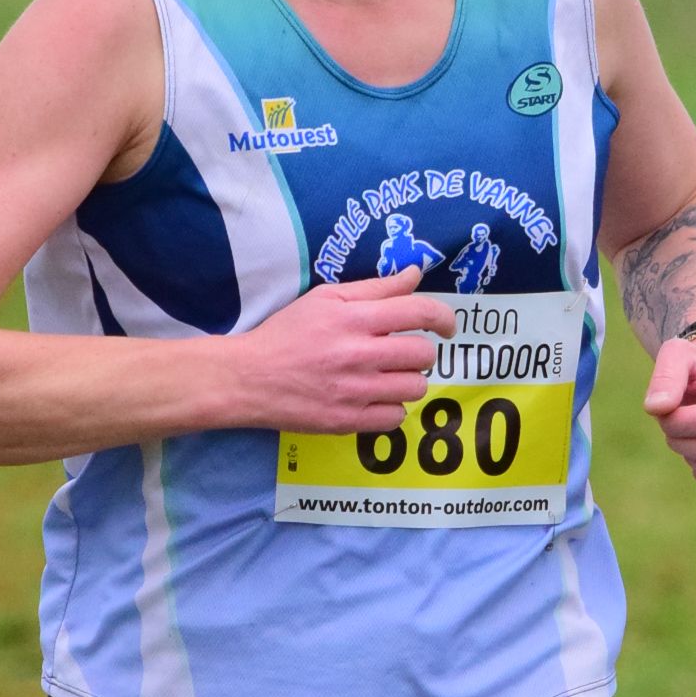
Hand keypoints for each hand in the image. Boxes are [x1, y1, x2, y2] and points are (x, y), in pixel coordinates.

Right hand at [228, 268, 454, 432]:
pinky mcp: (347, 421)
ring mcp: (353, 391)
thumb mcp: (325, 299)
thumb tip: (414, 275)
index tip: (446, 326)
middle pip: (422, 354)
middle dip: (421, 352)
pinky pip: (395, 418)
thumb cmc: (287, 333)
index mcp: (353, 318)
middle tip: (404, 354)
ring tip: (388, 377)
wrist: (249, 378)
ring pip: (415, 388)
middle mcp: (357, 354)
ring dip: (409, 381)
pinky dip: (392, 408)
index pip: (418, 313)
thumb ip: (374, 288)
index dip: (443, 318)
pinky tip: (376, 399)